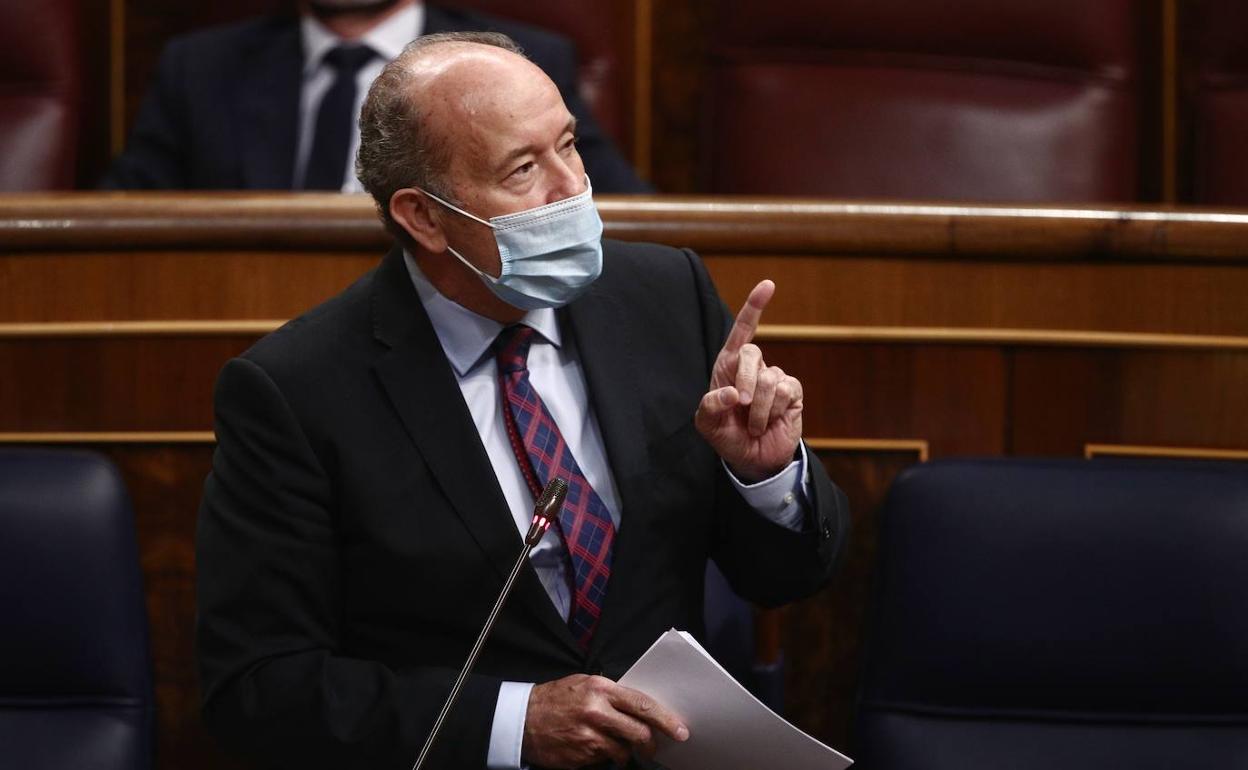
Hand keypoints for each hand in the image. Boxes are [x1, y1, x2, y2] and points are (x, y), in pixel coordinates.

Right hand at [522, 674, 688, 768]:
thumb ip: (612, 694)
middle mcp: (596, 712)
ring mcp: (588, 738)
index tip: (680, 730)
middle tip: (652, 747)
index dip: (665, 720)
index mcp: (600, 689)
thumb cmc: (555, 699)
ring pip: (623, 751)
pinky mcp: (581, 757)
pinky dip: (604, 757)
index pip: (642, 705)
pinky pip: (604, 761)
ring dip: (624, 751)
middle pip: (639, 733)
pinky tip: (591, 747)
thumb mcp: (583, 684)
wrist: (521, 719)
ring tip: (610, 743)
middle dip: (650, 743)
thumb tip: (640, 708)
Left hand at [695, 280, 803, 481]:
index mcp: (729, 366)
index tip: (768, 285)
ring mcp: (776, 379)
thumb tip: (733, 393)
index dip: (754, 307)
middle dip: (745, 380)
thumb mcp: (707, 424)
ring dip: (758, 409)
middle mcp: (754, 368)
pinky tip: (770, 422)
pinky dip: (772, 411)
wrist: (752, 460)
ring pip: (770, 380)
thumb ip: (710, 406)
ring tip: (754, 425)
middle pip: (753, 353)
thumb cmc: (727, 435)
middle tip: (740, 406)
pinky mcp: (793, 393)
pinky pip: (785, 392)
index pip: (742, 331)